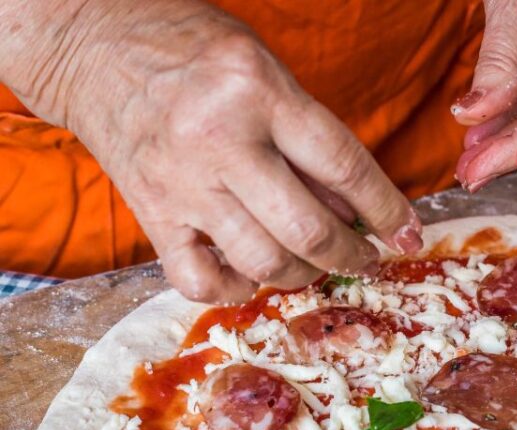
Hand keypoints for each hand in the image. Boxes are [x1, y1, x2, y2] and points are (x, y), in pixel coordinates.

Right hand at [0, 0, 421, 303]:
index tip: (410, 236)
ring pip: (262, 262)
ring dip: (303, 275)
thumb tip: (358, 210)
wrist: (97, 45)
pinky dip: (236, 288)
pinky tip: (251, 272)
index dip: (387, 210)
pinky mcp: (150, 214)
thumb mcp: (269, 73)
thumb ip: (311, 140)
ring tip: (313, 263)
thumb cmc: (195, 52)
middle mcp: (219, 141)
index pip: (343, 165)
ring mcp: (181, 184)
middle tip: (366, 259)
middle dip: (351, 256)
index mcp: (258, 92)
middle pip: (306, 229)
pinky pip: (199, 280)